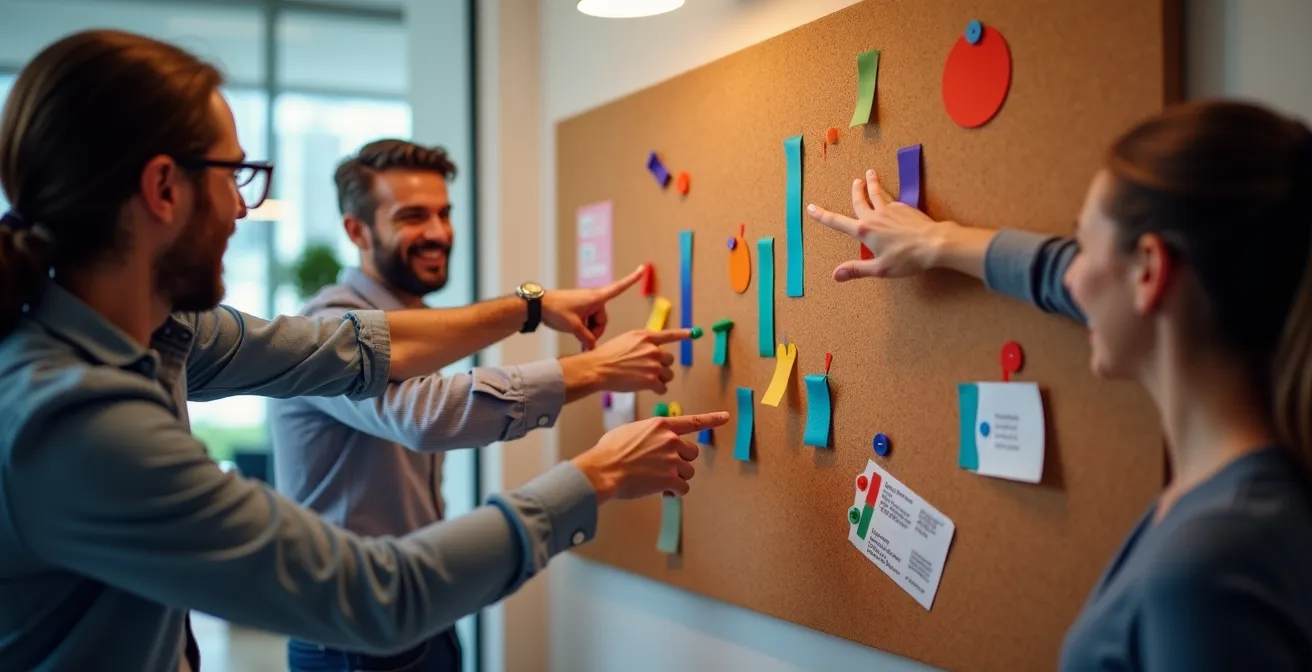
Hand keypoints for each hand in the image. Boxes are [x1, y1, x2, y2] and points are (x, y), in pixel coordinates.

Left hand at [542, 265, 644, 349]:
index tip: (642, 268)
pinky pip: (587, 322)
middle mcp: (594, 299)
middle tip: (583, 339)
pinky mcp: (580, 309)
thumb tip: (592, 347)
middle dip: (595, 331)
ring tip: (576, 336)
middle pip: (603, 320)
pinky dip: (584, 330)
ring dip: (588, 331)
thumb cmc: (556, 310)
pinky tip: (576, 336)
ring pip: (595, 323)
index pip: (618, 288)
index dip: (632, 279)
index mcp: (596, 298)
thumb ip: (586, 338)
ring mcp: (586, 304)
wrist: (538, 305)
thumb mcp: (574, 327)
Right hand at [561, 329, 689, 399]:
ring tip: (646, 380)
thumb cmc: (606, 356)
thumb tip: (653, 350)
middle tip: (648, 371)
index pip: (669, 335)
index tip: (694, 333)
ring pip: (668, 375)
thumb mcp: (625, 340)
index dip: (683, 334)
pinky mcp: (651, 380)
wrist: (598, 368)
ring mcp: (653, 365)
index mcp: (646, 336)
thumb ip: (642, 343)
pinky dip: (658, 390)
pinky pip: (663, 388)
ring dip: (661, 379)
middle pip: (669, 360)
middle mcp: (653, 349)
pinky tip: (650, 389)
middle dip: (662, 366)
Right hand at [571, 412, 730, 501]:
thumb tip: (649, 441)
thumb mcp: (630, 431)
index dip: (712, 419)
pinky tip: (663, 492)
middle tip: (664, 469)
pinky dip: (675, 492)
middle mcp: (670, 440)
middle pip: (691, 453)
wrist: (603, 469)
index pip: (693, 421)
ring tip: (659, 480)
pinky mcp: (670, 478)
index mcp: (661, 425)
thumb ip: (648, 433)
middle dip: (681, 462)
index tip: (726, 417)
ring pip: (688, 471)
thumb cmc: (610, 451)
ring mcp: (671, 459)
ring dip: (677, 478)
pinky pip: (683, 487)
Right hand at [806, 169, 961, 280]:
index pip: (838, 222)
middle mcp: (874, 216)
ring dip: (872, 183)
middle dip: (855, 191)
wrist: (933, 243)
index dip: (823, 215)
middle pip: (860, 200)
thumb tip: (835, 275)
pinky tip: (891, 198)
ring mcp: (890, 210)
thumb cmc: (906, 258)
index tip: (811, 208)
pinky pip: (892, 199)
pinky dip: (888, 195)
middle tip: (854, 181)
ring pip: (877, 193)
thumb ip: (856, 269)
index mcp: (864, 231)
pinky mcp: (904, 208)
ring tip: (869, 174)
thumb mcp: (879, 269)